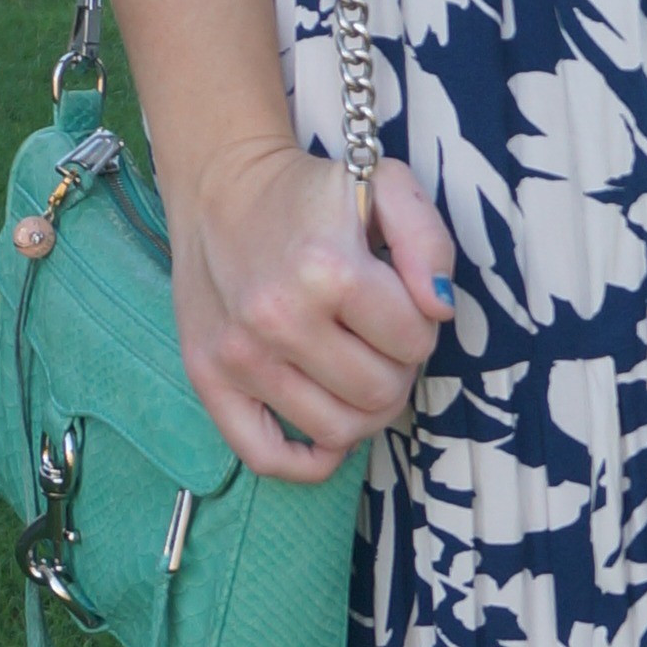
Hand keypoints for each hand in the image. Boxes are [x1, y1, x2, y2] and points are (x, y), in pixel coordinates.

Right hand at [171, 138, 456, 483]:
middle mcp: (278, 320)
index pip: (414, 341)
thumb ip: (429, 242)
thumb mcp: (389, 187)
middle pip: (379, 392)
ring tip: (357, 368)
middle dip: (396, 369)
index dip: (421, 327)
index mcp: (328, 270)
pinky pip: (264, 455)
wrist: (223, 185)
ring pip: (337, 430)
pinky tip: (329, 437)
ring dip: (363, 409)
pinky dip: (307, 461)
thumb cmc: (313, 192)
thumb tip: (439, 310)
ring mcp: (239, 357)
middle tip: (381, 337)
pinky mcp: (208, 379)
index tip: (402, 305)